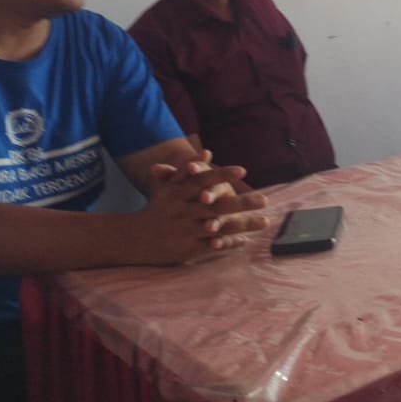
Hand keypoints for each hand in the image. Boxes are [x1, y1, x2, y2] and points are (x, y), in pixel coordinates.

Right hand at [130, 164, 264, 263]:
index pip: (203, 180)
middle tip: (265, 199)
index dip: (222, 175)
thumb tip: (209, 152)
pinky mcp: (188, 249)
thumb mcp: (170, 187)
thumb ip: (189, 169)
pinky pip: (213, 245)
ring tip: (265, 221)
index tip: (243, 170)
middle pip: (217, 205)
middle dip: (243, 203)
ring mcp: (186, 231)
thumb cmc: (158, 208)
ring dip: (243, 224)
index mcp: (179, 193)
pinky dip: (229, 242)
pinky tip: (245, 239)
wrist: (135, 238)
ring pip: (220, 227)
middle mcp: (184, 211)